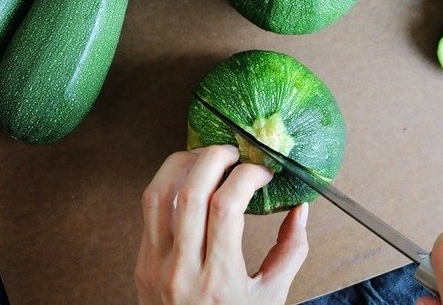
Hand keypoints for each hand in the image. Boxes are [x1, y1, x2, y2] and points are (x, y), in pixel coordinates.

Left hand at [135, 145, 308, 303]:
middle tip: (235, 153)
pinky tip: (189, 178)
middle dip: (215, 157)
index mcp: (218, 279)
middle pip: (191, 192)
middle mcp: (182, 269)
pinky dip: (169, 183)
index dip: (247, 176)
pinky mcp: (141, 261)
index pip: (225, 207)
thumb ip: (290, 251)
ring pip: (160, 193)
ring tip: (209, 157)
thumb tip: (301, 209)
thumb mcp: (270, 298)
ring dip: (185, 163)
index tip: (263, 173)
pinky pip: (148, 209)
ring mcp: (155, 264)